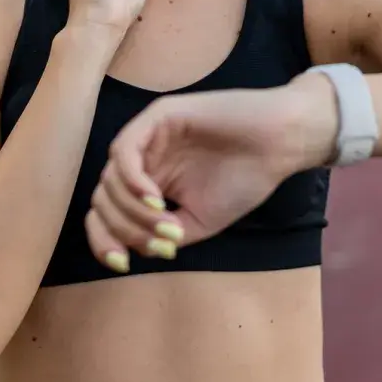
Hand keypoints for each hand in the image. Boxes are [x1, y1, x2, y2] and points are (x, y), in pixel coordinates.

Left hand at [83, 76, 339, 270]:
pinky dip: (132, 180)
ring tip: (169, 223)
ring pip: (110, 180)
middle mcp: (142, 159)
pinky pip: (125, 151)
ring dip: (134, 211)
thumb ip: (160, 235)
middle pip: (102, 200)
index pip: (106, 213)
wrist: (279, 143)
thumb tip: (133, 249)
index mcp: (148, 182)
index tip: (121, 265)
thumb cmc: (245, 179)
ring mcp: (147, 137)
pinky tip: (155, 198)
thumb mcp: (197, 222)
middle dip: (124, 230)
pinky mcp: (158, 116)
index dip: (104, 241)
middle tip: (164, 242)